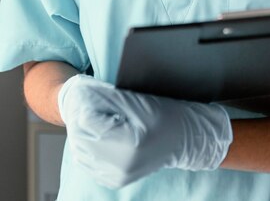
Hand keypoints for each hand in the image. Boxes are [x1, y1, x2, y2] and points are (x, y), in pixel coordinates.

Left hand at [57, 74, 232, 187]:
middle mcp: (122, 166)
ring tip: (96, 119)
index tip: (89, 95)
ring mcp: (118, 177)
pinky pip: (87, 163)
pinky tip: (100, 135)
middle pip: (81, 138)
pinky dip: (88, 147)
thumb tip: (83, 94)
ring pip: (81, 151)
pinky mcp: (115, 181)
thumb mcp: (139, 101)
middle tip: (90, 104)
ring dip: (82, 133)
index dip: (85, 106)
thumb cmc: (165, 115)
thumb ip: (109, 98)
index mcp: (130, 144)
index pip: (88, 123)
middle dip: (80, 119)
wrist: (183, 140)